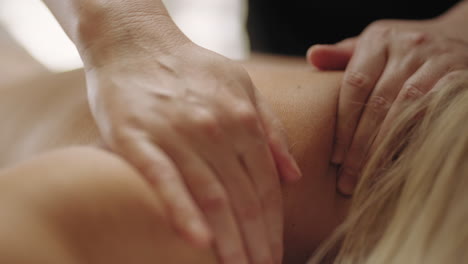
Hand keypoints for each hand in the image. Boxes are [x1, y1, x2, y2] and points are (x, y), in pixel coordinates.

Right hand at [85, 42, 300, 263]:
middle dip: (256, 244)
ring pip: (211, 197)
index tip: (276, 255)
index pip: (266, 187)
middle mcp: (216, 129)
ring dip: (228, 241)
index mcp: (243, 120)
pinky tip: (197, 243)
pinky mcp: (137, 138)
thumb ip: (271, 130)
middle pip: (244, 199)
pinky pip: (164, 180)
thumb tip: (294, 175)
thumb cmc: (190, 68)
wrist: (135, 42)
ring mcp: (177, 134)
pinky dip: (182, 212)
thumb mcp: (243, 86)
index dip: (274, 226)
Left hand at [307, 19, 467, 194]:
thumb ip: (341, 55)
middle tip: (348, 178)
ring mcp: (436, 60)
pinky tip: (402, 161)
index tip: (335, 157)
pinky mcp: (459, 75)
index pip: (354, 85)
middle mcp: (407, 47)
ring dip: (385, 147)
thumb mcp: (371, 46)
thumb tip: (313, 57)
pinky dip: (417, 137)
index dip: (344, 124)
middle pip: (378, 103)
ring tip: (369, 176)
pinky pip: (434, 111)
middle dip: (360, 145)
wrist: (458, 37)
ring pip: (405, 110)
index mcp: (378, 41)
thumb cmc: (401, 50)